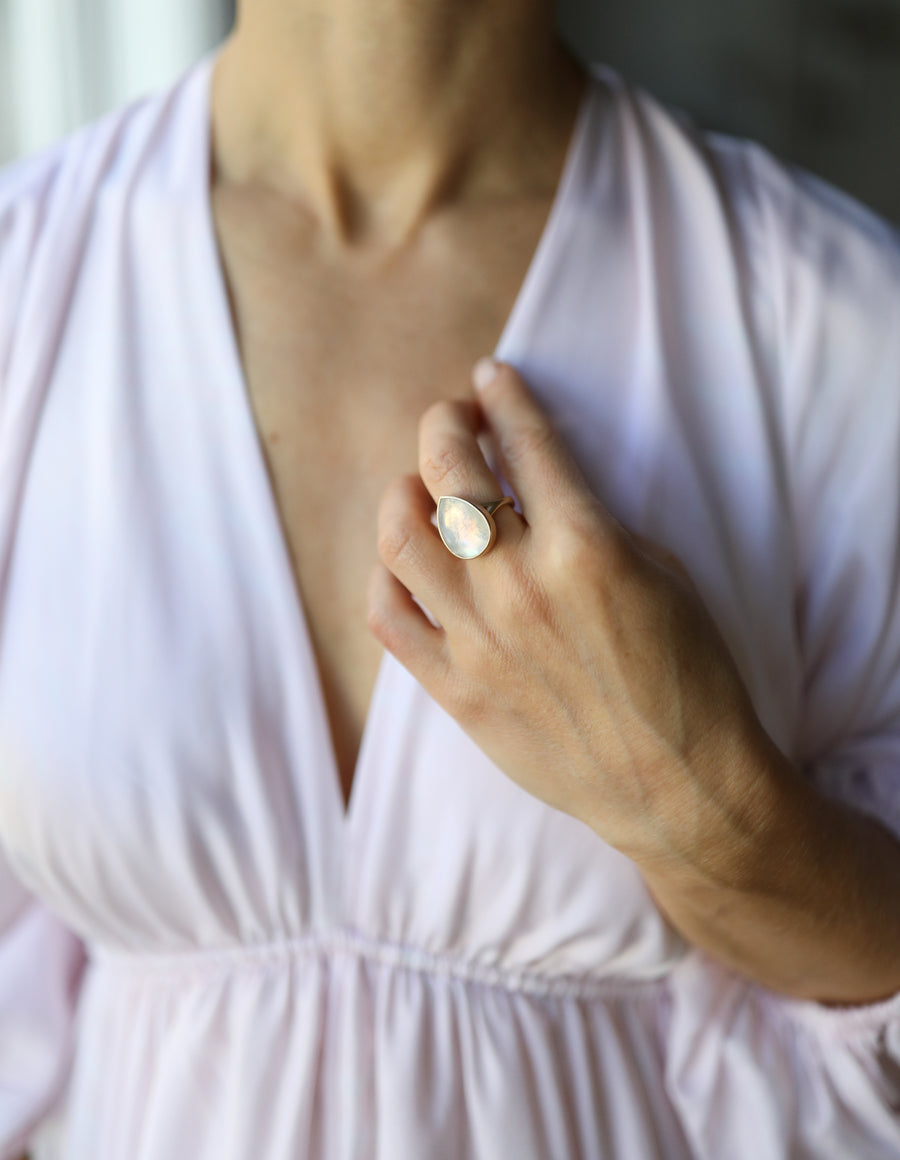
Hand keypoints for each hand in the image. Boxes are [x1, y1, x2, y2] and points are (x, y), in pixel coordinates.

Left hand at [367, 359, 778, 877]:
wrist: (678, 786)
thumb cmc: (689, 678)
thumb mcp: (662, 577)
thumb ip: (592, 525)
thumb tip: (532, 492)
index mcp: (584, 548)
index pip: (526, 443)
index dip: (505, 397)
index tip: (492, 378)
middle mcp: (519, 586)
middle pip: (447, 473)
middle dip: (444, 425)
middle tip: (454, 421)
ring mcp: (478, 640)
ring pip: (400, 538)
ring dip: (403, 495)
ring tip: (420, 491)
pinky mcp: (455, 690)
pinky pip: (388, 618)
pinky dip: (387, 577)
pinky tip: (408, 566)